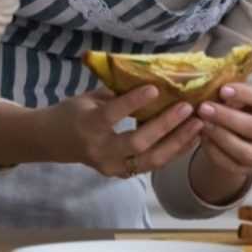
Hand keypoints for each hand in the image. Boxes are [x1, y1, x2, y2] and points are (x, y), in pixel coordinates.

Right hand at [37, 85, 202, 177]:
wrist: (51, 142)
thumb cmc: (73, 112)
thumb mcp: (89, 97)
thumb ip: (117, 93)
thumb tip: (152, 77)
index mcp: (88, 125)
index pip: (113, 115)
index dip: (134, 102)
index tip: (155, 88)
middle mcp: (101, 150)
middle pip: (137, 143)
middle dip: (166, 126)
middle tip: (188, 108)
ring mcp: (112, 166)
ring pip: (151, 159)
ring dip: (178, 142)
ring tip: (199, 124)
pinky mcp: (122, 174)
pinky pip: (152, 165)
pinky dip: (174, 151)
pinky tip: (192, 138)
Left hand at [193, 82, 251, 177]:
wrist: (236, 135)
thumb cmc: (238, 108)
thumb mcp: (238, 97)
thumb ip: (231, 94)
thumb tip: (216, 90)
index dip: (246, 94)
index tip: (223, 89)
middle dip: (227, 118)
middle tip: (204, 108)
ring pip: (244, 151)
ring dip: (220, 137)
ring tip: (202, 124)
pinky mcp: (249, 169)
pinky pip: (231, 164)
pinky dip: (214, 151)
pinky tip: (202, 138)